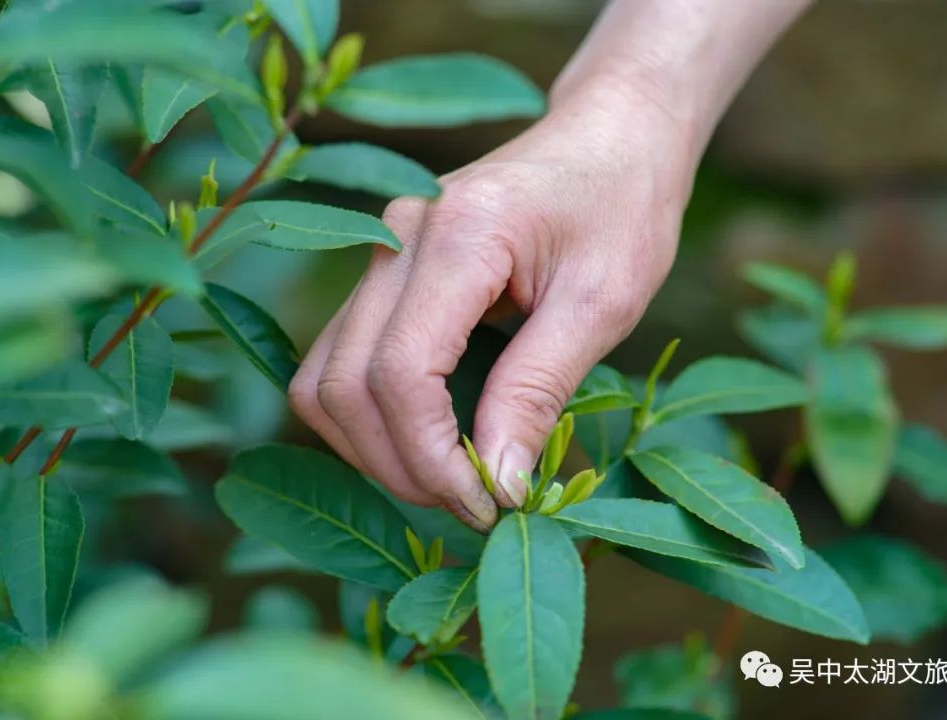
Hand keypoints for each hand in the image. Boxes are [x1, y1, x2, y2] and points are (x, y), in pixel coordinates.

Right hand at [289, 76, 693, 530]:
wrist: (609, 136)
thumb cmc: (623, 208)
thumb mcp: (603, 303)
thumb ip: (537, 391)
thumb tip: (497, 484)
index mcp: (457, 234)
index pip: (398, 372)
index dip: (431, 459)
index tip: (489, 505)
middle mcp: (395, 237)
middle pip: (344, 385)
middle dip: (400, 466)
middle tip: (475, 504)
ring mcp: (378, 250)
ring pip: (324, 379)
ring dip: (373, 448)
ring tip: (449, 479)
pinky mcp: (381, 269)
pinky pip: (338, 359)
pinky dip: (368, 414)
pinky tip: (427, 437)